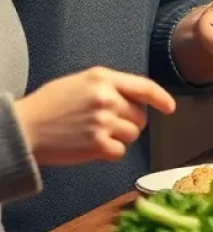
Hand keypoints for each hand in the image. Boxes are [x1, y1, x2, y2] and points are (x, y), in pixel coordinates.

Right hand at [15, 68, 175, 165]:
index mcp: (103, 78)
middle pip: (140, 116)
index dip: (161, 98)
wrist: (24, 128)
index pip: (144, 87)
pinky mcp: (97, 144)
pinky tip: (92, 147)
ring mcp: (103, 122)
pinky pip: (120, 151)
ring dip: (120, 138)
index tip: (170, 107)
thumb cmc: (50, 105)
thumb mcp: (80, 82)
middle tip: (108, 125)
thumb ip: (109, 86)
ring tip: (96, 134)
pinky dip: (110, 152)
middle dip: (130, 122)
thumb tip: (135, 97)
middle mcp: (107, 98)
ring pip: (133, 134)